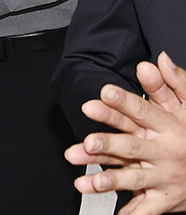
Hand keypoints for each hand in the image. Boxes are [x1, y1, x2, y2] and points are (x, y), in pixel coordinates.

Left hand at [66, 52, 185, 214]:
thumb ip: (173, 84)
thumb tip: (158, 59)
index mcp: (166, 126)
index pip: (142, 112)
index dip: (123, 102)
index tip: (102, 93)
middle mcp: (162, 152)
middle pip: (132, 147)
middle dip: (109, 145)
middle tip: (87, 142)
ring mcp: (162, 177)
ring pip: (134, 178)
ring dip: (110, 181)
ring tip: (86, 182)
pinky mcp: (164, 198)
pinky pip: (145, 208)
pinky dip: (131, 214)